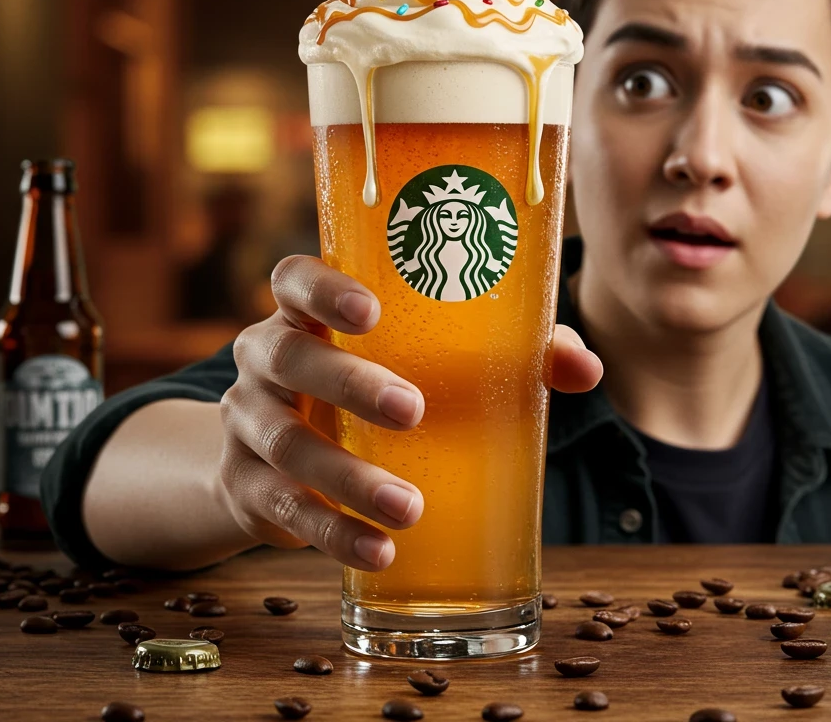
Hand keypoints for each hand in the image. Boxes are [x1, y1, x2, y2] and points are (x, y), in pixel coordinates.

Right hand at [218, 255, 601, 571]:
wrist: (271, 460)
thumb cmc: (374, 385)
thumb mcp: (423, 361)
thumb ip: (506, 353)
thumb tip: (586, 372)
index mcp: (306, 313)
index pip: (293, 278)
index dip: (321, 287)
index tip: (368, 309)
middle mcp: (266, 358)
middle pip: (289, 356)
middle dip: (349, 383)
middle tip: (414, 410)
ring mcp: (247, 423)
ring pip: (285, 442)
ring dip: (349, 477)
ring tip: (410, 507)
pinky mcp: (244, 487)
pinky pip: (282, 508)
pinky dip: (333, 533)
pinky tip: (380, 551)